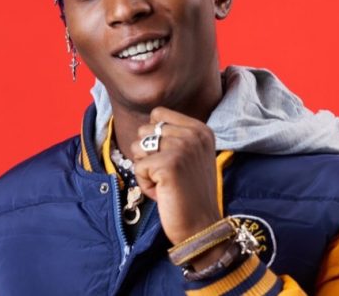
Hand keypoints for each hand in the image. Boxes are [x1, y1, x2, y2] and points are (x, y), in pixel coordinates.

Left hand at [131, 107, 221, 245]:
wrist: (201, 226)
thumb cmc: (190, 192)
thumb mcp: (191, 154)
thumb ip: (174, 135)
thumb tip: (146, 123)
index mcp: (200, 129)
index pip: (158, 113)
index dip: (154, 136)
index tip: (171, 159)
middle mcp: (193, 134)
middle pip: (144, 130)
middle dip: (147, 154)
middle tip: (167, 174)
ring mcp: (182, 147)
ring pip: (137, 147)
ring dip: (145, 168)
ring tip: (165, 183)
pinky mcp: (168, 164)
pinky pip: (137, 167)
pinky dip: (145, 184)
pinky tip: (163, 193)